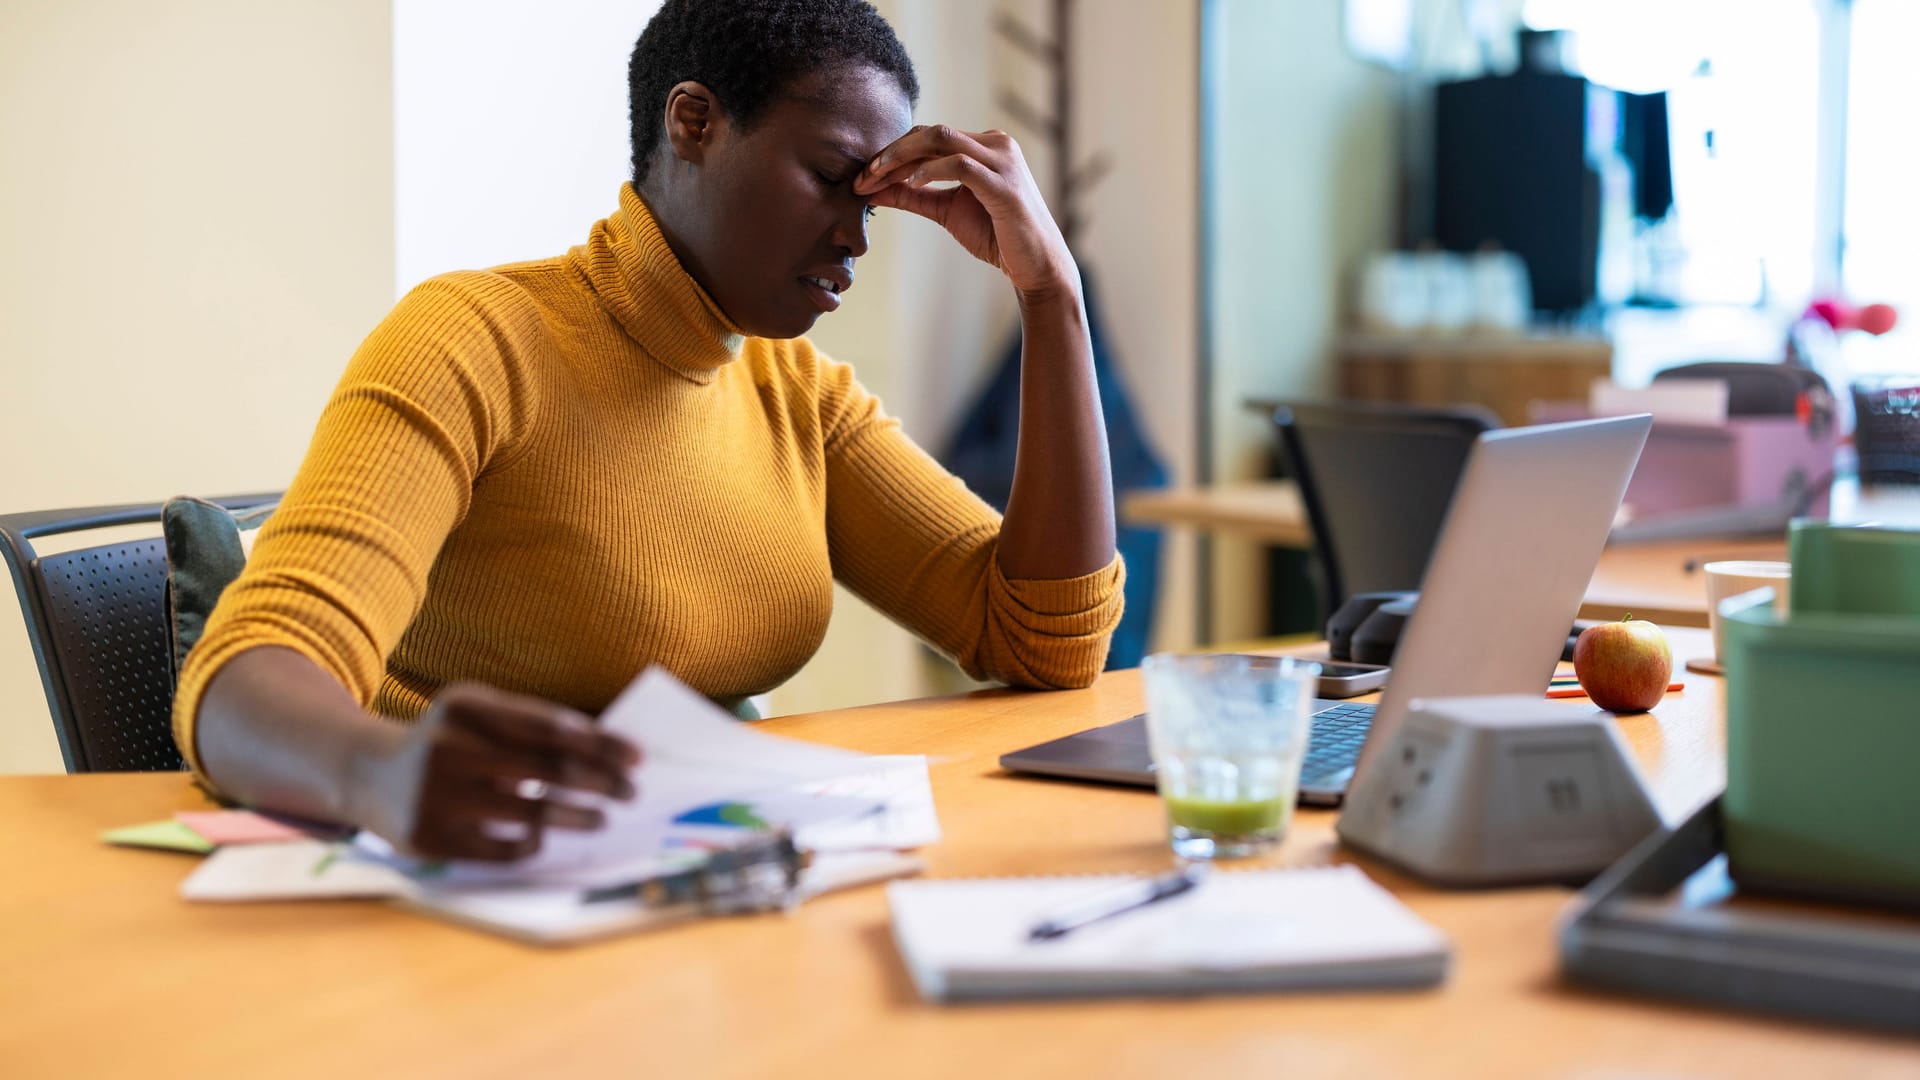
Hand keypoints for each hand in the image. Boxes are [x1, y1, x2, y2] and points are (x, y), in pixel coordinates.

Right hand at [357, 682, 640, 861]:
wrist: (367, 773)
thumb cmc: (446, 741)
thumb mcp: (477, 715)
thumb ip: (530, 725)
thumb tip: (606, 750)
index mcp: (466, 707)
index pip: (550, 727)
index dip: (600, 743)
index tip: (637, 757)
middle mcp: (447, 747)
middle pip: (546, 769)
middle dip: (600, 782)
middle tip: (631, 792)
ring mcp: (435, 796)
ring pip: (529, 813)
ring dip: (577, 816)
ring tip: (601, 817)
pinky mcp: (429, 838)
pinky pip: (501, 849)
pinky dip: (531, 843)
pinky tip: (541, 835)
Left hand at [854, 125, 1076, 298]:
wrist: (1035, 266)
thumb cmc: (997, 237)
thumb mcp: (946, 212)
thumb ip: (913, 197)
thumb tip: (872, 190)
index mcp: (984, 146)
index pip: (929, 137)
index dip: (892, 153)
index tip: (863, 177)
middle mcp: (995, 144)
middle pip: (930, 133)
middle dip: (891, 153)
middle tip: (862, 176)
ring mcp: (1002, 161)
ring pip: (942, 140)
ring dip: (902, 157)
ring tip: (876, 178)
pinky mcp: (1004, 184)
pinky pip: (960, 165)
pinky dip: (931, 172)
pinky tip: (911, 184)